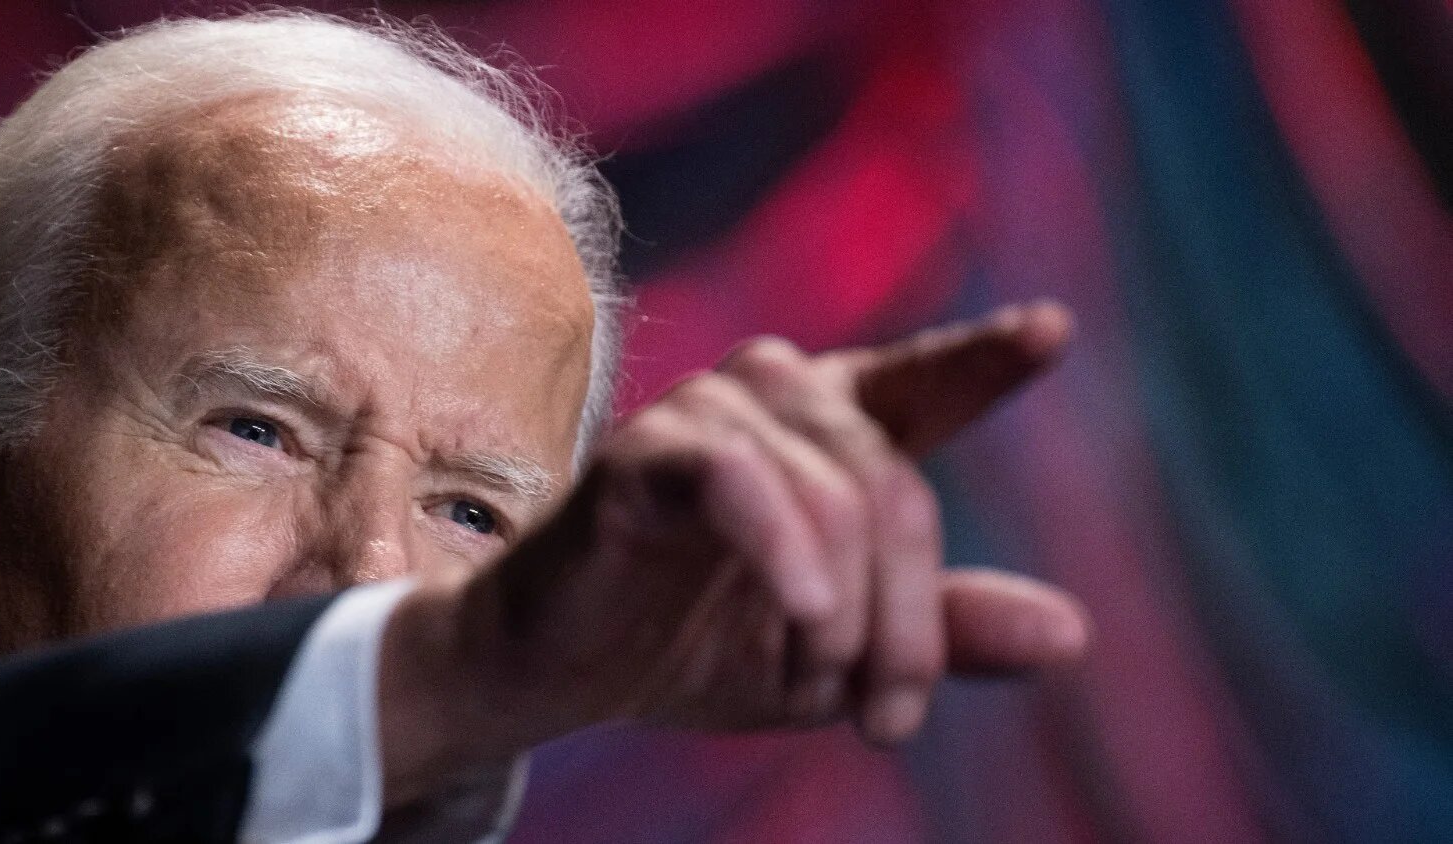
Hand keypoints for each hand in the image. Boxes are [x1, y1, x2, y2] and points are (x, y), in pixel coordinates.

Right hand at [378, 301, 1089, 806]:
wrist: (563, 672)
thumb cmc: (696, 642)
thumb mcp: (839, 654)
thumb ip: (944, 633)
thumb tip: (1072, 635)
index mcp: (830, 434)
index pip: (921, 386)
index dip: (984, 360)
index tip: (1051, 332)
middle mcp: (777, 400)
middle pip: (896, 488)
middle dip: (908, 623)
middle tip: (885, 721)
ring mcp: (709, 416)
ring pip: (836, 492)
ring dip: (844, 612)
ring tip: (816, 685)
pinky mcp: (644, 455)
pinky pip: (742, 482)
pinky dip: (784, 554)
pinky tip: (804, 617)